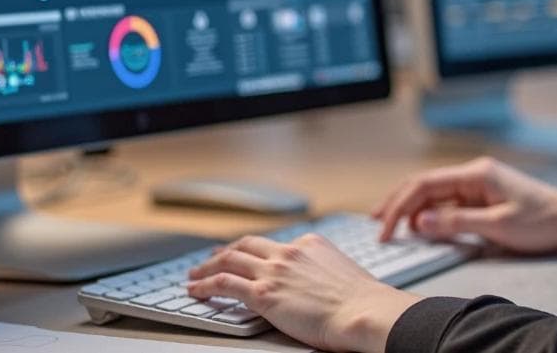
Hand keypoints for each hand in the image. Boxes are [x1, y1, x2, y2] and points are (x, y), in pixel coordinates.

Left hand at [187, 233, 418, 352]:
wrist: (362, 311)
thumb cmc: (360, 302)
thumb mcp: (342, 273)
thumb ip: (322, 272)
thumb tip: (317, 285)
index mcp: (309, 244)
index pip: (273, 244)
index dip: (252, 250)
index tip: (243, 255)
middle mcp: (288, 252)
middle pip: (246, 245)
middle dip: (225, 252)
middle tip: (212, 258)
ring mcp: (274, 271)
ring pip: (229, 260)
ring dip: (207, 267)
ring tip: (194, 275)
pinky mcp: (263, 293)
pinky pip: (224, 284)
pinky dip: (205, 285)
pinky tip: (195, 290)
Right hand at [372, 157, 556, 254]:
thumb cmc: (542, 221)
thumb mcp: (498, 227)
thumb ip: (456, 223)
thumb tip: (419, 220)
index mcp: (476, 173)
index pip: (424, 184)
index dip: (399, 205)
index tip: (385, 227)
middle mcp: (474, 173)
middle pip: (424, 184)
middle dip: (398, 202)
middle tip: (377, 224)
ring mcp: (478, 184)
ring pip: (435, 193)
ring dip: (412, 208)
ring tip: (392, 226)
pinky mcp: (484, 196)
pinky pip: (449, 202)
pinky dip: (431, 213)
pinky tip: (422, 225)